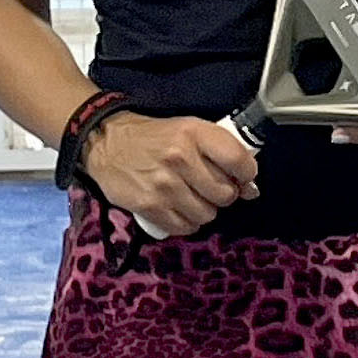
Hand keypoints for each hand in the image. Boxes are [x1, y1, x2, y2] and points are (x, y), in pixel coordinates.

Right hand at [83, 112, 260, 236]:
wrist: (106, 142)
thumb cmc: (153, 137)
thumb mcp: (189, 130)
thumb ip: (221, 153)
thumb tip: (250, 188)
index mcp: (194, 133)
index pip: (239, 161)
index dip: (247, 175)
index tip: (241, 179)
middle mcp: (180, 158)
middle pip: (225, 194)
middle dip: (223, 195)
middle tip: (210, 188)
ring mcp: (164, 184)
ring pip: (207, 214)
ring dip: (203, 209)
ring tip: (190, 197)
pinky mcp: (149, 206)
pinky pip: (185, 227)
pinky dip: (186, 222)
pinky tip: (178, 208)